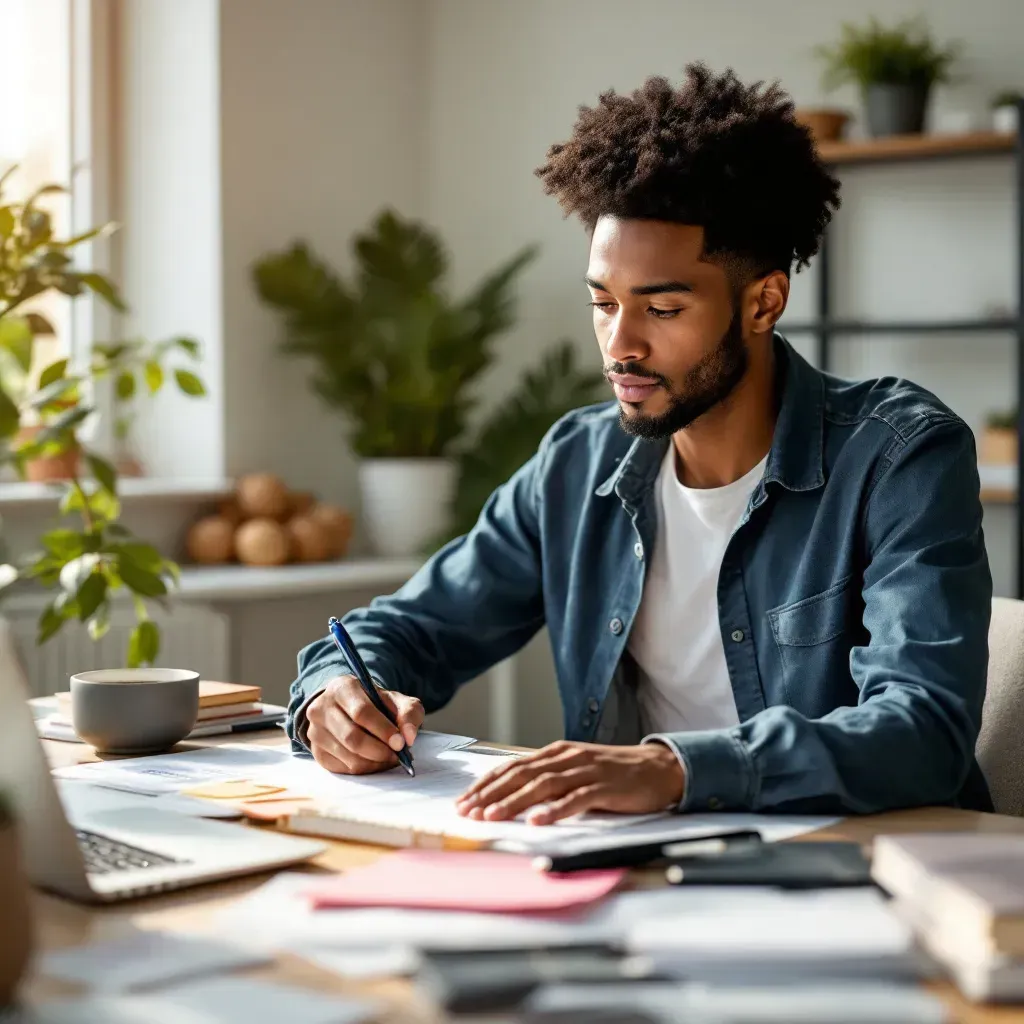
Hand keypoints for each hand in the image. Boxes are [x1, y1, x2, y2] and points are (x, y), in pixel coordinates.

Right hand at [305, 675, 423, 775]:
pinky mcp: (317, 752)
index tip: (400, 743)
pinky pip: (343, 769)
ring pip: (348, 756)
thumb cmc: (376, 704)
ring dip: (374, 762)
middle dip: (379, 751)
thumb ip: (409, 713)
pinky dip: (364, 769)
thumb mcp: (396, 701)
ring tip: (389, 757)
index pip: (361, 712)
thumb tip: (408, 737)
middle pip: (352, 737)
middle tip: (397, 755)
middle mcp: (322, 708)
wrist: (350, 710)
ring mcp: (315, 731)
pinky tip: (375, 761)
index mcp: (342, 688)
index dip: (383, 730)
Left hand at [454, 740, 684, 824]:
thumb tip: (512, 795)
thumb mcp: (575, 769)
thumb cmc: (613, 773)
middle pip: (521, 774)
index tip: (463, 801)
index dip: (486, 784)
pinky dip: (554, 810)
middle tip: (468, 811)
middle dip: (490, 794)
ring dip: (514, 801)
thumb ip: (549, 778)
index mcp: (555, 753)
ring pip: (543, 785)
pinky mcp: (605, 787)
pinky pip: (576, 799)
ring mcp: (585, 771)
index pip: (512, 767)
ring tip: (492, 816)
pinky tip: (538, 821)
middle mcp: (566, 758)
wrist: (658, 768)